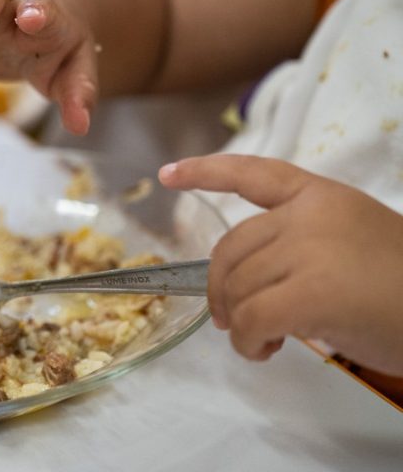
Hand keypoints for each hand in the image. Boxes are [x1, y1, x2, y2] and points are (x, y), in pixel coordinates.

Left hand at [159, 154, 402, 375]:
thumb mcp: (354, 244)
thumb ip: (302, 244)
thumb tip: (249, 281)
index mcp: (322, 196)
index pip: (254, 172)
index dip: (206, 173)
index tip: (168, 174)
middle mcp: (310, 215)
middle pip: (230, 249)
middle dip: (219, 289)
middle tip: (230, 319)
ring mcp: (310, 249)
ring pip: (236, 288)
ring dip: (238, 323)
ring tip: (263, 340)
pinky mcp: (312, 293)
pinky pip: (251, 319)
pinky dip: (247, 342)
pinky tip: (264, 350)